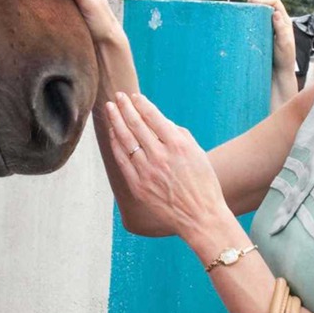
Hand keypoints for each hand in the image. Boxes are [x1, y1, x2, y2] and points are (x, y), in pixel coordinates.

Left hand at [103, 92, 229, 240]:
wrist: (200, 216)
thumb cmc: (203, 183)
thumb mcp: (197, 152)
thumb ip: (178, 134)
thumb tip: (158, 120)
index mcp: (178, 145)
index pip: (153, 117)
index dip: (141, 104)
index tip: (134, 96)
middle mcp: (160, 156)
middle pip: (136, 125)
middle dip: (124, 107)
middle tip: (117, 96)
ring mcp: (147, 171)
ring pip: (125, 140)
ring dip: (116, 121)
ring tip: (110, 109)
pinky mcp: (138, 185)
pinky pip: (122, 160)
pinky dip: (116, 144)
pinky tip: (113, 133)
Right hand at [246, 0, 296, 71]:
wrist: (279, 74)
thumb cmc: (284, 59)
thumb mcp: (284, 44)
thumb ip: (281, 30)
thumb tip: (275, 13)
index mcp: (284, 21)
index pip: (275, 2)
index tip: (253, 2)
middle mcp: (276, 22)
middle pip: (266, 5)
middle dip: (256, 3)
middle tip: (245, 6)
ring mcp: (268, 29)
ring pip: (259, 14)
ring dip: (251, 11)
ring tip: (243, 13)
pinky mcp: (261, 36)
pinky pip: (254, 24)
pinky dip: (248, 21)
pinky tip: (242, 24)